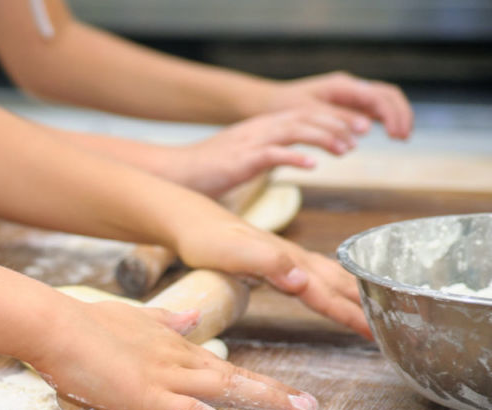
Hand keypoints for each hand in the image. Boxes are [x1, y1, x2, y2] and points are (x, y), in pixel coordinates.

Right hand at [32, 299, 317, 409]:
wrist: (55, 327)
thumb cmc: (81, 324)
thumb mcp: (130, 318)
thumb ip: (164, 323)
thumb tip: (192, 319)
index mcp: (170, 344)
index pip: (218, 364)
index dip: (250, 379)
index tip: (279, 389)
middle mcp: (177, 359)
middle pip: (235, 377)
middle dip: (275, 392)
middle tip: (310, 406)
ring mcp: (166, 378)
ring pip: (228, 390)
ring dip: (268, 402)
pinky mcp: (151, 398)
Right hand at [163, 109, 357, 196]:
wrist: (175, 172)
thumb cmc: (205, 171)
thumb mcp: (243, 156)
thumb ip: (267, 153)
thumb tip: (289, 160)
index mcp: (260, 126)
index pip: (303, 113)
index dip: (330, 119)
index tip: (352, 132)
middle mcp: (258, 128)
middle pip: (305, 116)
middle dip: (335, 124)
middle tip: (358, 137)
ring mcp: (250, 142)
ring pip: (296, 130)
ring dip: (324, 138)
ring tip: (345, 150)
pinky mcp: (242, 160)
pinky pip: (274, 154)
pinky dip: (296, 157)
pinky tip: (313, 166)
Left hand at [175, 219, 369, 338]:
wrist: (191, 220)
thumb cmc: (208, 239)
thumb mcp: (235, 252)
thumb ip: (269, 264)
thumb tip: (303, 282)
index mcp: (288, 263)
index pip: (325, 294)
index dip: (351, 313)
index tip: (375, 331)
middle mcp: (293, 260)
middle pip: (338, 285)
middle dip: (365, 305)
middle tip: (391, 328)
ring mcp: (286, 259)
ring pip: (330, 278)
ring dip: (354, 294)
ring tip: (375, 309)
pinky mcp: (275, 261)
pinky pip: (314, 277)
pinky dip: (332, 286)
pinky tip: (334, 289)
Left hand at [262, 71, 413, 139]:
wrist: (270, 103)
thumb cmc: (286, 107)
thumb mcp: (309, 114)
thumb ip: (337, 120)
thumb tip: (367, 129)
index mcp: (342, 85)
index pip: (378, 96)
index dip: (392, 115)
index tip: (396, 135)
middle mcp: (351, 87)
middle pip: (388, 95)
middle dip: (400, 114)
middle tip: (404, 137)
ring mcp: (351, 95)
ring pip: (384, 101)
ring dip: (397, 117)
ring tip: (402, 137)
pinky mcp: (349, 105)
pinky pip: (374, 109)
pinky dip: (386, 120)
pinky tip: (392, 134)